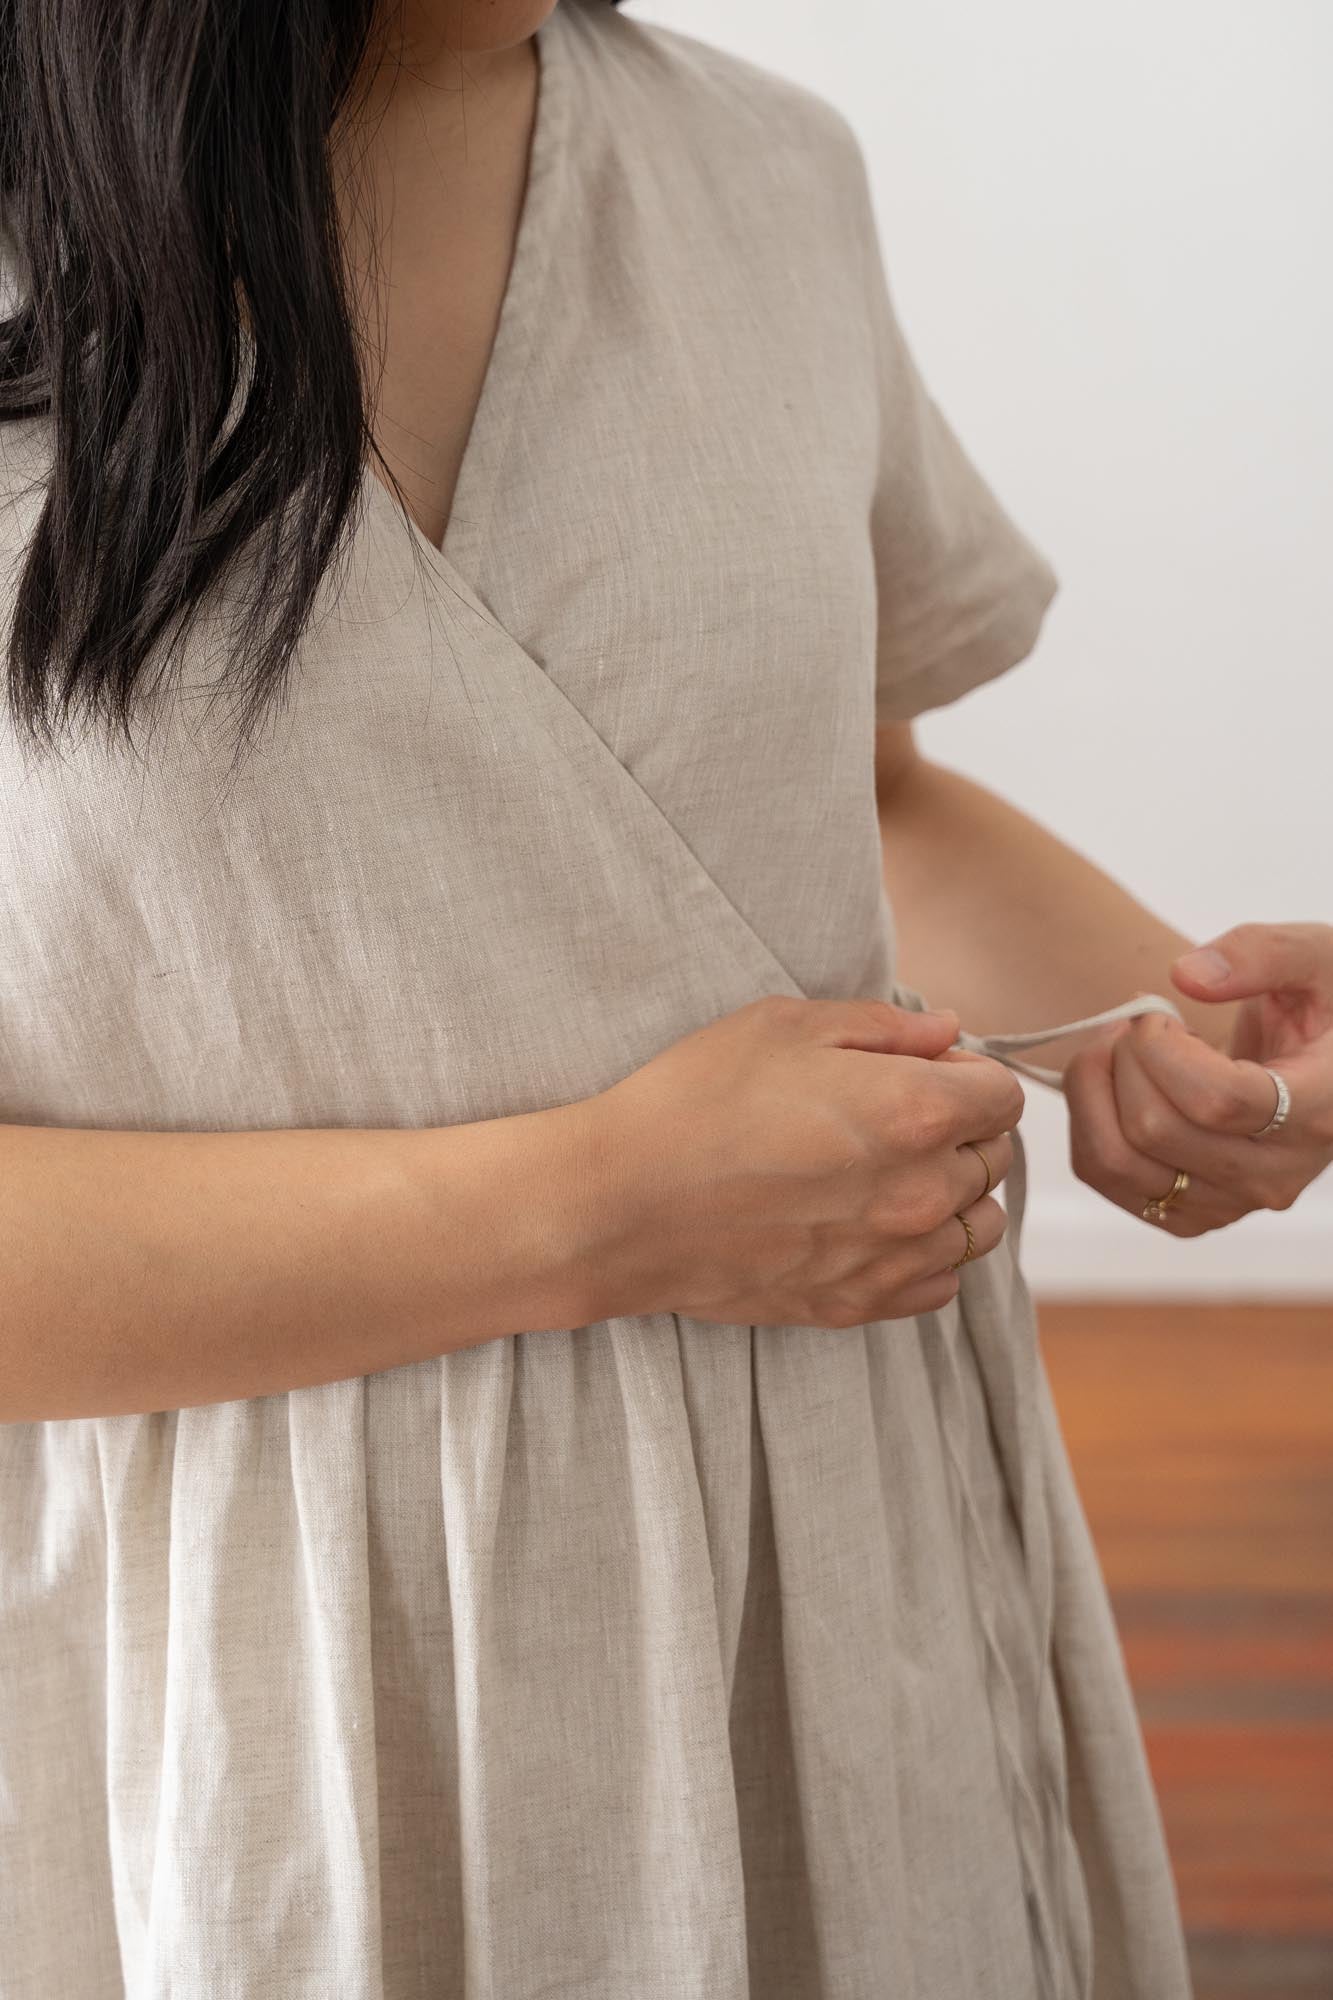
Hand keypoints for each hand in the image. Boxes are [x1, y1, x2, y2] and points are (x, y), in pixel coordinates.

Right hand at [584, 993, 1024, 1327]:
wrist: (623, 1205)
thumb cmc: (694, 1100)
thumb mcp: (784, 1025)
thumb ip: (884, 1026)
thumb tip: (946, 1033)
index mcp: (915, 1113)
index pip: (1003, 1096)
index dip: (967, 1075)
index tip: (922, 1070)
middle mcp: (922, 1193)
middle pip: (994, 1161)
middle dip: (961, 1132)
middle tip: (890, 1116)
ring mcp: (893, 1258)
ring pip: (978, 1229)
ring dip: (954, 1198)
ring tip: (888, 1175)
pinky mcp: (858, 1303)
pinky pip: (938, 1286)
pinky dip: (924, 1257)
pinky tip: (873, 1228)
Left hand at [1062, 922, 1332, 1234]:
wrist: (1325, 1064)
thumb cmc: (1324, 1006)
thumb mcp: (1320, 957)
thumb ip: (1263, 952)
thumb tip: (1187, 976)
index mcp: (1319, 1113)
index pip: (1217, 1100)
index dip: (1162, 1047)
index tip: (1159, 1012)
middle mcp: (1274, 1175)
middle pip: (1153, 1128)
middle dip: (1124, 1057)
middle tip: (1138, 1021)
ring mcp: (1229, 1203)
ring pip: (1115, 1161)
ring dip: (1093, 1089)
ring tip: (1120, 1049)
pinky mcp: (1189, 1214)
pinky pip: (1103, 1177)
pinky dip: (1088, 1121)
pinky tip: (1120, 1084)